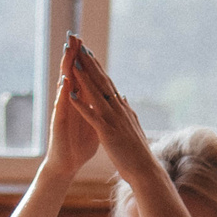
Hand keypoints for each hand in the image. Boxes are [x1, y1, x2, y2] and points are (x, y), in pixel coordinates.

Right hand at [40, 40, 99, 180]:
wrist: (67, 164)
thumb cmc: (78, 144)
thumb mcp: (92, 121)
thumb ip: (95, 107)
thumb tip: (104, 97)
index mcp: (79, 101)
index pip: (81, 76)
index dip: (84, 60)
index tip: (86, 42)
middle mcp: (69, 103)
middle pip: (70, 74)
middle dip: (72, 55)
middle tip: (73, 36)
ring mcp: (63, 111)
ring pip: (63, 85)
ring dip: (65, 68)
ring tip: (68, 50)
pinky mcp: (59, 123)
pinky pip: (61, 107)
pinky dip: (63, 94)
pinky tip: (65, 83)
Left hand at [63, 39, 160, 179]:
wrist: (145, 170)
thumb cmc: (138, 151)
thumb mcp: (132, 125)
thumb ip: (126, 110)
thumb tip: (122, 97)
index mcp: (122, 108)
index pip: (107, 83)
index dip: (97, 67)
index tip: (87, 52)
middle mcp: (118, 109)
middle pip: (101, 82)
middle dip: (90, 63)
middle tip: (79, 46)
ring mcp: (113, 119)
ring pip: (96, 94)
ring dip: (84, 77)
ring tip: (73, 61)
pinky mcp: (107, 132)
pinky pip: (91, 116)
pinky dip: (81, 104)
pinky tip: (71, 95)